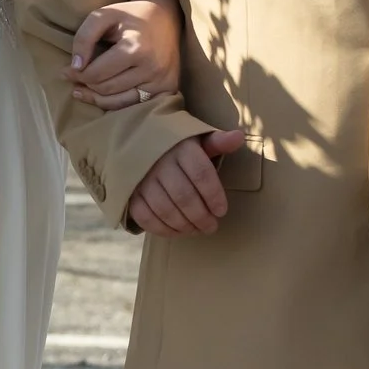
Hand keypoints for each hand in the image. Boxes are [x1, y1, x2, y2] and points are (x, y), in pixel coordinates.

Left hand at [68, 0, 181, 108]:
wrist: (165, 18)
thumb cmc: (130, 16)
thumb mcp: (104, 15)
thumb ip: (84, 37)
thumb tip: (76, 67)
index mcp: (137, 48)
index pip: (98, 73)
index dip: (77, 74)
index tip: (66, 70)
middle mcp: (152, 68)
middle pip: (107, 88)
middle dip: (86, 84)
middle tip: (73, 79)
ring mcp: (162, 81)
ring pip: (119, 102)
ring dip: (96, 97)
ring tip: (81, 90)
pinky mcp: (168, 88)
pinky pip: (134, 105)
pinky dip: (114, 103)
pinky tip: (100, 96)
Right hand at [128, 128, 247, 236]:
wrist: (135, 140)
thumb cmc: (174, 144)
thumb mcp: (195, 138)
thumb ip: (216, 142)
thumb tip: (238, 137)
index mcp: (180, 147)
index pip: (201, 174)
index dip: (214, 196)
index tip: (221, 211)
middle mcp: (159, 162)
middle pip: (184, 196)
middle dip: (201, 217)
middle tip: (211, 226)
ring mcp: (141, 178)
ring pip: (165, 209)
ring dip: (184, 225)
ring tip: (196, 230)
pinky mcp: (129, 192)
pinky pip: (145, 216)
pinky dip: (162, 228)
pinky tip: (176, 231)